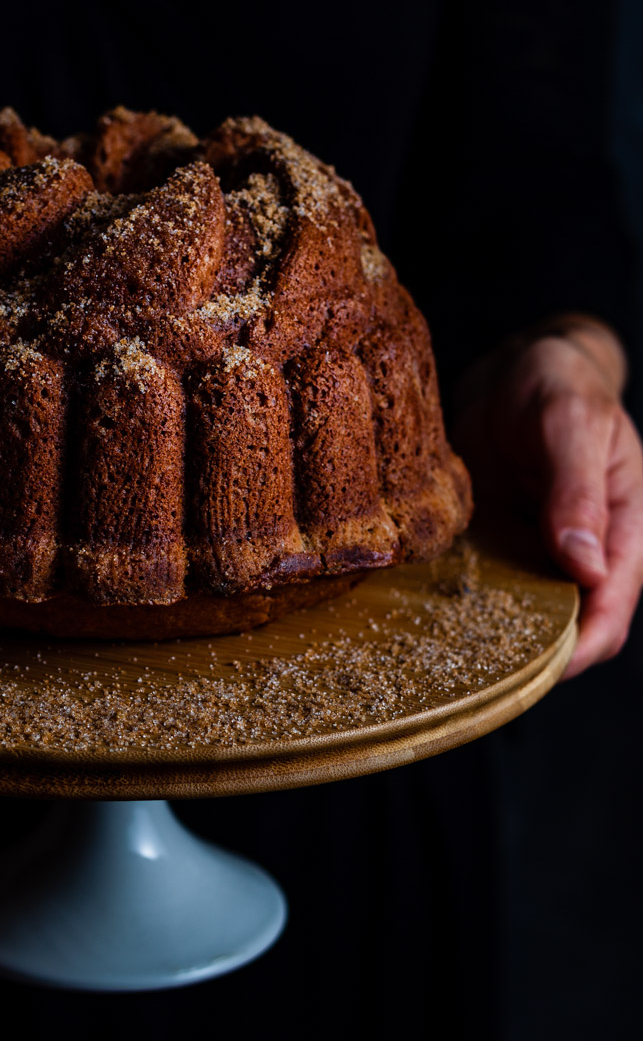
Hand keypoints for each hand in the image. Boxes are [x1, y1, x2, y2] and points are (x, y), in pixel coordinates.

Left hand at [455, 317, 642, 678]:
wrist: (512, 365)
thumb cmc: (558, 383)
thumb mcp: (573, 423)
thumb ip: (579, 492)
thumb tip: (587, 568)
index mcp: (620, 530)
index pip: (612, 608)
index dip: (584, 645)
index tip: (543, 667)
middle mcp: (577, 552)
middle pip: (565, 626)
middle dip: (532, 655)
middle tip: (479, 674)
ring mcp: (532, 551)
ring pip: (519, 615)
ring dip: (491, 636)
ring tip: (445, 655)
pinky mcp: (491, 544)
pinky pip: (479, 587)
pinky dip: (457, 604)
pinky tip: (419, 614)